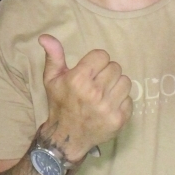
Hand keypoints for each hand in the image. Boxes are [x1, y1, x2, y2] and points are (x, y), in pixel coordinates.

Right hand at [39, 35, 132, 162]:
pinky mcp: (119, 119)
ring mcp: (108, 107)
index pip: (102, 56)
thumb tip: (45, 36)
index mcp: (78, 80)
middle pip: (115, 67)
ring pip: (125, 81)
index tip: (90, 71)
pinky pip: (129, 99)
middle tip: (97, 83)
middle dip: (106, 73)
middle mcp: (94, 93)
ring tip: (104, 93)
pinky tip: (109, 106)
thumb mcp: (51, 79)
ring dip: (116, 85)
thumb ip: (53, 56)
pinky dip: (121, 101)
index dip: (96, 62)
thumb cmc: (60, 104)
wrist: (66, 137)